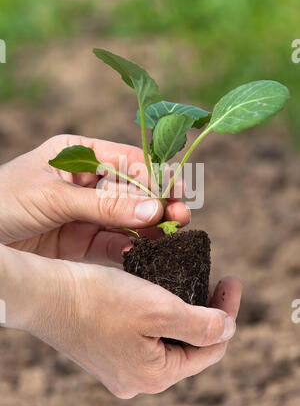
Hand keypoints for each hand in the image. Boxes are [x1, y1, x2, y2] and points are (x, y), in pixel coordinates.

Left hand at [0, 135, 189, 261]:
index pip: (127, 161)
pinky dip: (132, 247)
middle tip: (181, 215)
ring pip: (128, 218)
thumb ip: (105, 206)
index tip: (175, 192)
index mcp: (78, 155)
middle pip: (133, 190)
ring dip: (151, 226)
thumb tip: (154, 209)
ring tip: (174, 233)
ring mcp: (86, 213)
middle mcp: (86, 182)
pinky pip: (113, 243)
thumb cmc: (2, 203)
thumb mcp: (53, 197)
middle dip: (158, 202)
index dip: (154, 175)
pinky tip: (149, 250)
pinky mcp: (81, 242)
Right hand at [1, 245, 241, 398]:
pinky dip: (160, 312)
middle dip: (206, 312)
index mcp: (154, 374)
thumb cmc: (99, 299)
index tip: (232, 281)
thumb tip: (228, 329)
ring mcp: (120, 365)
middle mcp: (137, 377)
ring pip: (167, 337)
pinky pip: (145, 333)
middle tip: (216, 280)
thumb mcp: (159, 309)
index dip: (227, 315)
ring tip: (193, 283)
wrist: (45, 294)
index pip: (209, 350)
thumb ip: (200, 324)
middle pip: (188, 345)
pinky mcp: (107, 348)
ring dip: (183, 311)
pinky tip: (162, 292)